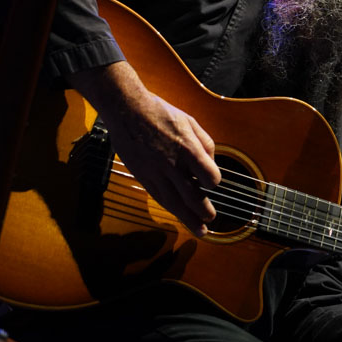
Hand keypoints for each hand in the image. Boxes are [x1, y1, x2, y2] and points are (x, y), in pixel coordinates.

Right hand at [67, 61, 221, 235]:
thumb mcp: (190, 121)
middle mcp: (173, 164)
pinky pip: (158, 197)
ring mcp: (156, 172)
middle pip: (192, 196)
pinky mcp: (142, 175)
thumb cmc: (161, 112)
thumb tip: (211, 161)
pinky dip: (170, 208)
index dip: (214, 182)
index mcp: (188, 148)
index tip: (212, 182)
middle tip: (211, 220)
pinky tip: (178, 215)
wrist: (127, 110)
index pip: (209, 176)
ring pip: (174, 202)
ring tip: (199, 230)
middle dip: (204, 211)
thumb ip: (205, 142)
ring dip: (188, 219)